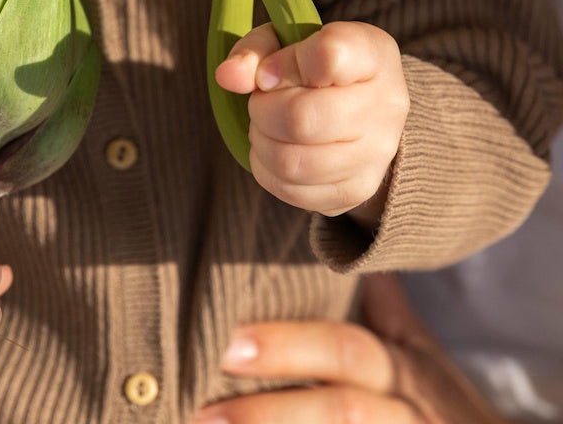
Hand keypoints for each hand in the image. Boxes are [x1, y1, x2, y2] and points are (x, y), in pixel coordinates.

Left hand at [193, 272, 511, 422]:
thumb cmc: (439, 401)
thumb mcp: (419, 351)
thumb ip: (382, 304)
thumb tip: (347, 238)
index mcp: (399, 370)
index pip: (344, 350)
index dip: (286, 347)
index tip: (229, 344)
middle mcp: (399, 412)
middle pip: (339, 410)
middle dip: (268, 410)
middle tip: (205, 409)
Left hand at [215, 21, 408, 222]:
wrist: (357, 111)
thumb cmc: (312, 65)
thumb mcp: (284, 41)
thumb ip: (255, 50)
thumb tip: (229, 76)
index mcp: (372, 53)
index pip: (329, 55)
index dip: (283, 63)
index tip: (269, 70)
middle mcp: (386, 105)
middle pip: (303, 118)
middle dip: (263, 109)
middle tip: (262, 100)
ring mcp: (376, 154)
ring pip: (293, 161)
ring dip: (262, 140)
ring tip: (267, 124)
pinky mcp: (356, 190)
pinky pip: (291, 189)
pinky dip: (267, 169)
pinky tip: (275, 148)